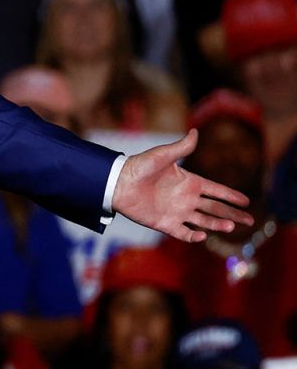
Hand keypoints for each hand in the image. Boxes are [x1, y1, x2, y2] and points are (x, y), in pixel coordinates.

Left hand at [112, 130, 252, 241]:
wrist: (118, 183)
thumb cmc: (139, 166)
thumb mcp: (162, 155)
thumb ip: (181, 148)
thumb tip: (195, 132)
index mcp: (189, 182)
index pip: (216, 190)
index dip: (231, 195)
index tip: (247, 201)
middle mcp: (186, 198)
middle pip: (215, 208)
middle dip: (233, 214)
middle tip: (250, 220)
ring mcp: (177, 212)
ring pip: (204, 221)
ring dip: (218, 224)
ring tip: (231, 227)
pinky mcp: (165, 223)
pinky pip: (183, 233)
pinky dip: (193, 236)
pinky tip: (202, 235)